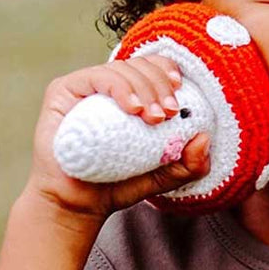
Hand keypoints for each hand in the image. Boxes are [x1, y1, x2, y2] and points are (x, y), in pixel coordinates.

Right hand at [25, 55, 210, 219]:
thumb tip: (204, 138)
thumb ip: (190, 163)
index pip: (153, 67)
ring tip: (153, 118)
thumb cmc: (119, 184)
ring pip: (123, 68)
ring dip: (144, 88)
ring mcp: (85, 86)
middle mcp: (108, 85)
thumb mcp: (165, 175)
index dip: (168, 71)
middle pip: (141, 65)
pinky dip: (120, 88)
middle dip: (161, 85)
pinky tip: (133, 109)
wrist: (80, 204)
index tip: (180, 92)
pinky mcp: (64, 90)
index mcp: (132, 94)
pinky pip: (97, 76)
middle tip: (169, 114)